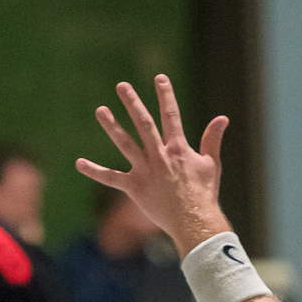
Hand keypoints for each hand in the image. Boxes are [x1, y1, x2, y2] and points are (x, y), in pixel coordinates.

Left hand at [77, 75, 229, 258]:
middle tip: (122, 86)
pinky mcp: (135, 188)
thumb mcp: (212, 164)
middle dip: (133, 103)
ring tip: (100, 110)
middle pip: (144, 124)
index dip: (166, 95)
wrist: (195, 223)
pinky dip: (95, 171)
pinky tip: (79, 163)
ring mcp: (146, 171)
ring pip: (125, 143)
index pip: (171, 116)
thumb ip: (212, 139)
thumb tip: (222, 118)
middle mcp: (160, 156)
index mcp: (179, 149)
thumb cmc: (205, 195)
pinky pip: (111, 178)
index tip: (160, 78)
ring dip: (112, 126)